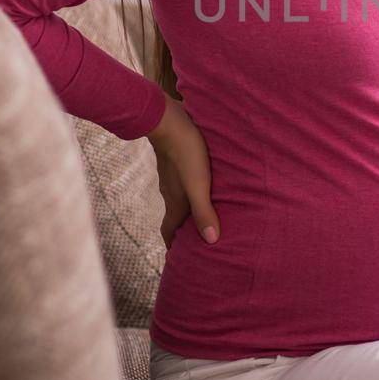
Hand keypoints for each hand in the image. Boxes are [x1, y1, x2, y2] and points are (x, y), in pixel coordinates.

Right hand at [145, 95, 219, 250]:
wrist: (167, 119)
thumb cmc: (186, 153)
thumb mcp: (199, 184)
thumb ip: (204, 211)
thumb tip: (211, 241)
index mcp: (175, 201)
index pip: (169, 231)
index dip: (173, 246)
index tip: (179, 259)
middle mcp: (170, 191)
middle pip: (175, 217)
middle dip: (184, 230)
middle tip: (197, 240)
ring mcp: (171, 175)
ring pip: (179, 198)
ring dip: (189, 209)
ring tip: (206, 213)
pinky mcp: (175, 160)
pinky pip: (182, 182)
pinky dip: (191, 190)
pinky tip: (204, 184)